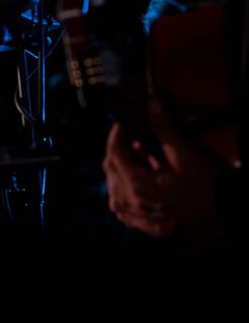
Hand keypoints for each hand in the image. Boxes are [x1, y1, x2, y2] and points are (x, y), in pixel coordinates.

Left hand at [103, 100, 218, 239]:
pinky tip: (143, 174)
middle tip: (138, 139)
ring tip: (147, 159)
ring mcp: (127, 212)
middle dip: (122, 149)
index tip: (123, 123)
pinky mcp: (131, 217)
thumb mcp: (183, 157)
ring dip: (125, 165)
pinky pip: (118, 193)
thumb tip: (153, 105)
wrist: (211, 214)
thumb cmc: (200, 189)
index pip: (113, 154)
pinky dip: (126, 180)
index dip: (117, 135)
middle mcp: (127, 201)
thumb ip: (163, 130)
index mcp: (137, 187)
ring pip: (113, 179)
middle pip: (111, 166)